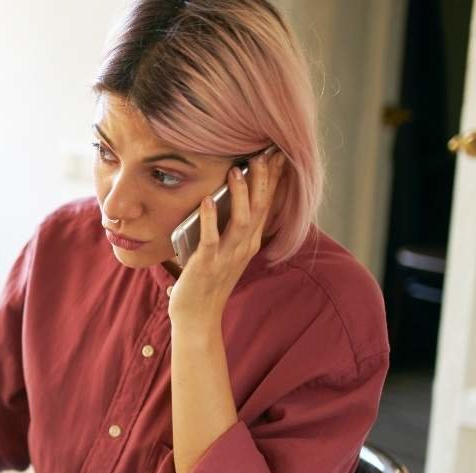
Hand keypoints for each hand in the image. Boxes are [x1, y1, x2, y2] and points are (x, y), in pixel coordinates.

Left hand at [167, 150, 286, 323]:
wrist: (198, 317)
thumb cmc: (207, 281)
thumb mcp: (227, 250)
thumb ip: (230, 227)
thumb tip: (223, 195)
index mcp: (250, 242)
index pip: (267, 205)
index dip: (273, 179)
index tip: (277, 153)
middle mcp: (244, 247)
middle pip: (260, 208)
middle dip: (263, 180)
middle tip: (262, 152)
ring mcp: (227, 256)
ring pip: (242, 221)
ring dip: (240, 194)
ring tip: (236, 170)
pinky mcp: (206, 264)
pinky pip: (210, 239)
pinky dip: (209, 219)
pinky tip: (207, 201)